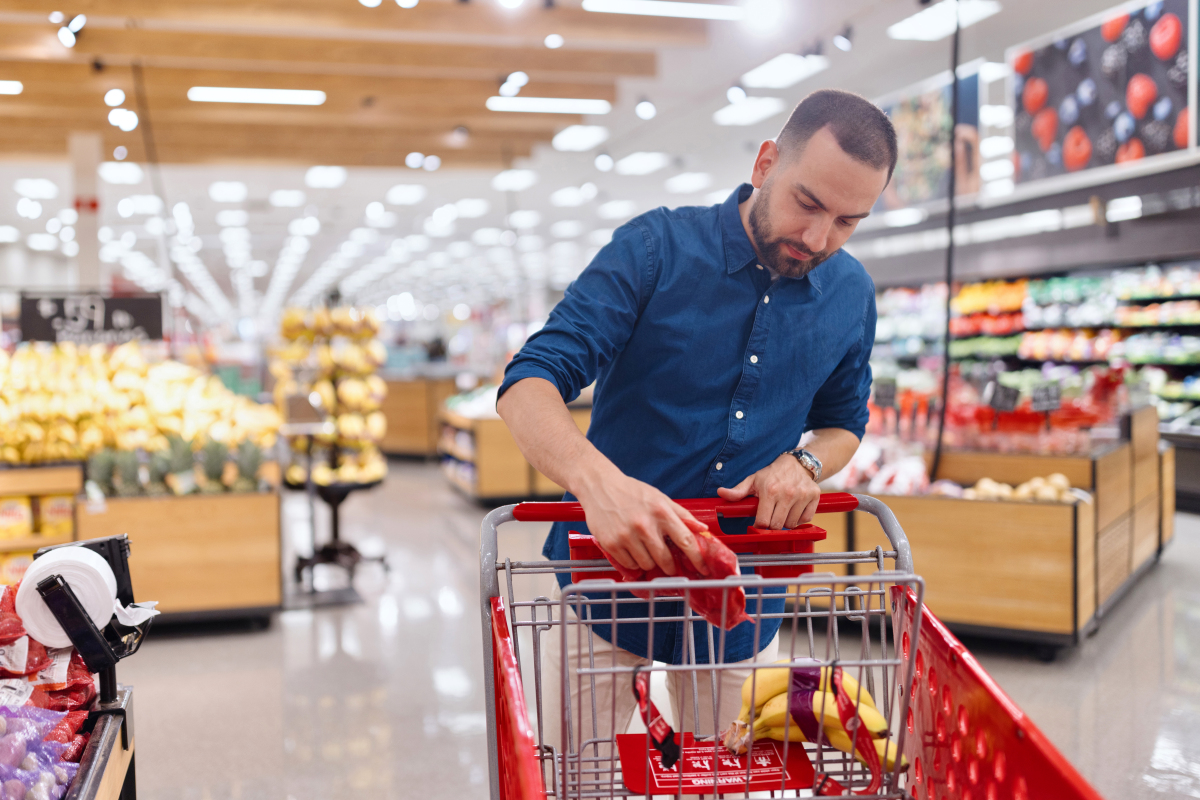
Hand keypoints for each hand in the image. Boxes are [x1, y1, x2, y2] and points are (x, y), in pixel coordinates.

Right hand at [576, 471, 709, 575]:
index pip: (685, 540)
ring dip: (649, 562)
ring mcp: (627, 535)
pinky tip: (631, 549)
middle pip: (665, 559)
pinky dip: (633, 561)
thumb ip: (682, 514)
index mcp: (661, 512)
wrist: (600, 486)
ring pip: (646, 564)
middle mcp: (645, 525)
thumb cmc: (632, 492)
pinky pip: (629, 564)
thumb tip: (702, 529)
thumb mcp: (660, 498)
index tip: (702, 569)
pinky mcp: (611, 543)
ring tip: (643, 549)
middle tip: (667, 564)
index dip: (697, 558)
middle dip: (669, 565)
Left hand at [717, 454, 820, 529]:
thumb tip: (721, 493)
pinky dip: (799, 518)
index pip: (763, 522)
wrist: (797, 463)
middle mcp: (787, 494)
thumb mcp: (753, 480)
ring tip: (782, 511)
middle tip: (771, 516)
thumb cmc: (772, 474)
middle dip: (772, 524)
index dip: (759, 524)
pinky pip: (805, 519)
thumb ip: (737, 491)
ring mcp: (802, 495)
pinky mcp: (814, 497)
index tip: (759, 521)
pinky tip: (794, 510)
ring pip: (792, 524)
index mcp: (770, 491)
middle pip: (777, 526)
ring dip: (786, 522)